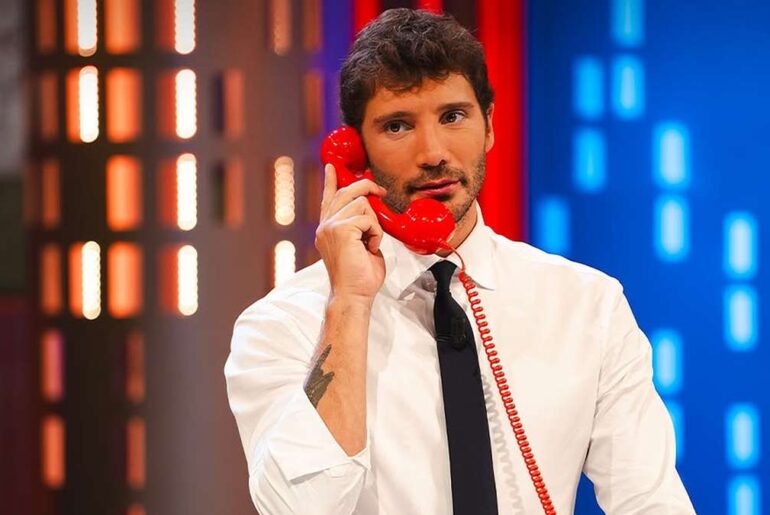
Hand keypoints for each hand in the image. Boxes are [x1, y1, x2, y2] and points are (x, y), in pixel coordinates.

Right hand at [315, 163, 386, 303]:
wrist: (354, 295)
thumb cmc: (360, 277)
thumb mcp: (361, 245)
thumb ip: (361, 227)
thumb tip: (371, 211)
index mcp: (328, 229)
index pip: (328, 199)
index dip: (331, 181)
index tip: (331, 167)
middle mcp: (325, 226)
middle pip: (347, 192)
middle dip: (367, 188)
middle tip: (381, 193)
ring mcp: (330, 227)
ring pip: (361, 203)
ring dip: (374, 223)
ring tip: (371, 242)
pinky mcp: (341, 230)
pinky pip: (367, 218)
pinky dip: (375, 232)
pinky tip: (370, 247)